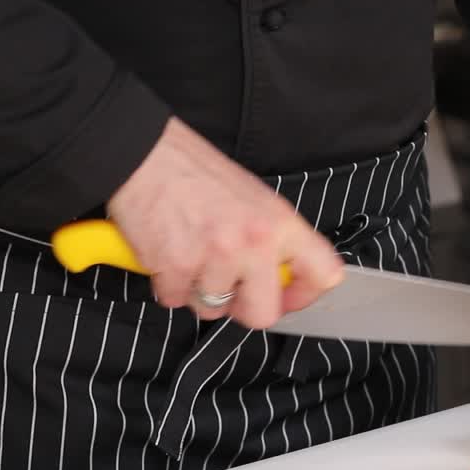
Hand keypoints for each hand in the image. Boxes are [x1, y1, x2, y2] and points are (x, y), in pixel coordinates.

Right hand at [105, 117, 343, 326]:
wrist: (145, 154)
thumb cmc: (199, 174)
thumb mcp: (257, 199)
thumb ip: (276, 239)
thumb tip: (284, 277)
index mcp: (282, 224)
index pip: (324, 275)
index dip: (305, 294)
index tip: (288, 295)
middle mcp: (254, 243)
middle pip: (262, 314)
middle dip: (243, 307)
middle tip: (230, 288)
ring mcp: (215, 257)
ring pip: (213, 309)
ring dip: (200, 291)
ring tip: (192, 255)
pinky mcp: (176, 266)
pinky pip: (176, 299)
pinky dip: (170, 284)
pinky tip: (170, 253)